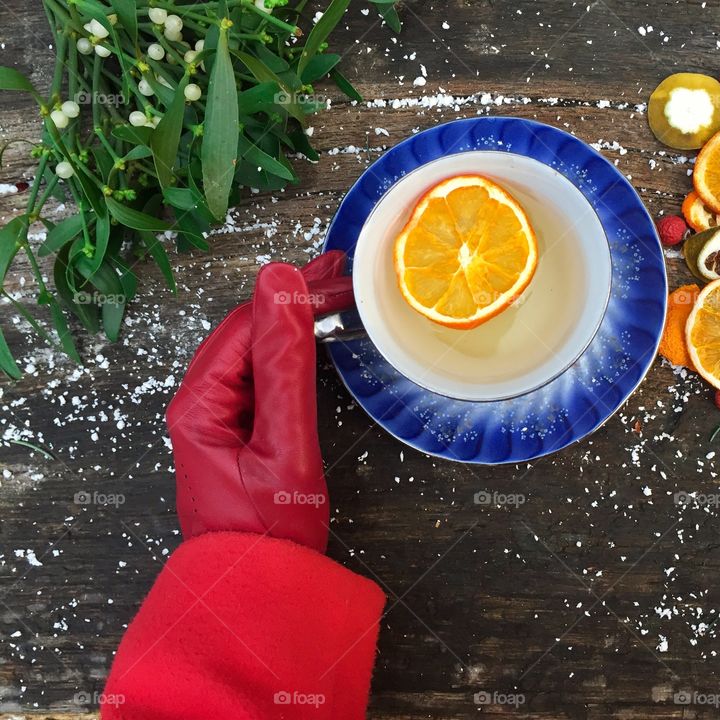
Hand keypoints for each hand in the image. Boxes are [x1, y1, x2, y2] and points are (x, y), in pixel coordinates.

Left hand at [166, 252, 352, 552]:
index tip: (338, 277)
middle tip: (344, 278)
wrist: (254, 590)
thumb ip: (283, 366)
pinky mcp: (234, 431)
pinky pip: (258, 375)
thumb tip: (279, 285)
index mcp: (200, 402)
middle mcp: (200, 402)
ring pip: (254, 350)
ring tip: (334, 296)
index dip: (293, 293)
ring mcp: (215, 417)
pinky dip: (289, 350)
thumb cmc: (268, 530)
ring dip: (293, 321)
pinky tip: (310, 338)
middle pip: (247, 331)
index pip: (247, 324)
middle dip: (295, 299)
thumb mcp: (285, 445)